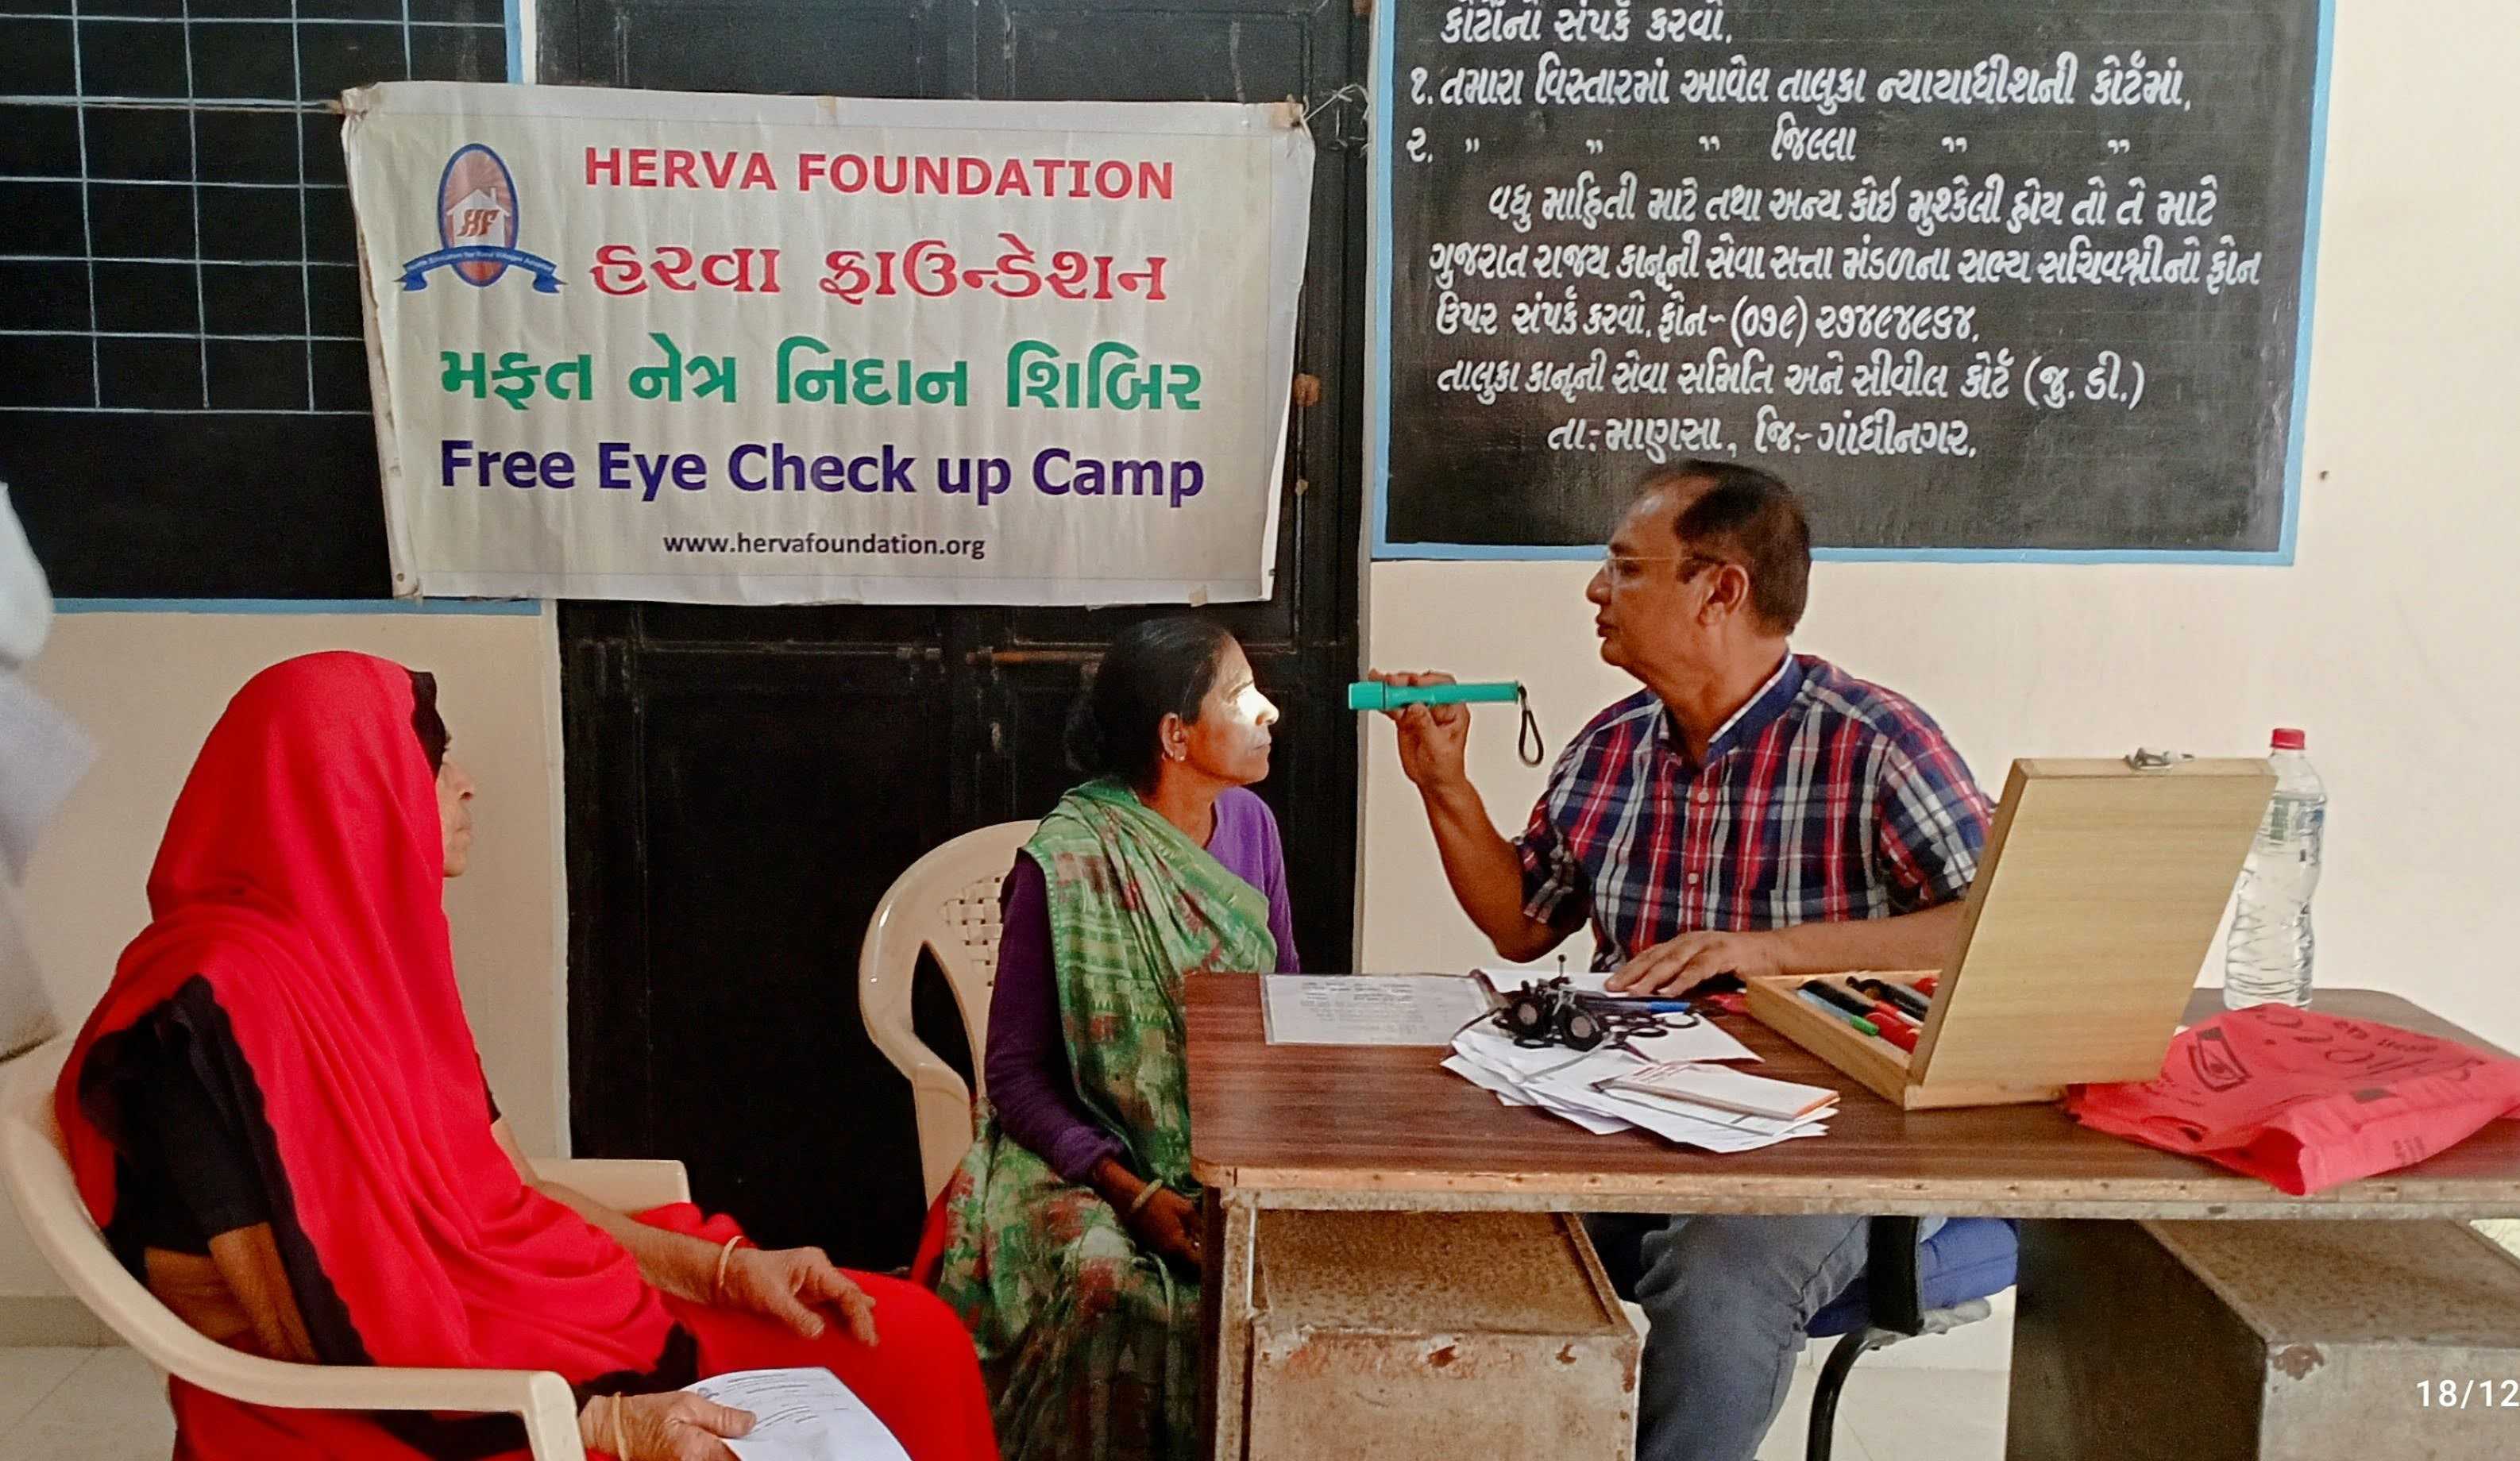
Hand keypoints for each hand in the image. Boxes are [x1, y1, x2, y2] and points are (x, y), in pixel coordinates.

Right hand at [583, 1392, 754, 1460]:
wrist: (616, 1430)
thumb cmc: (647, 1413)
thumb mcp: (687, 1403)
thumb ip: (721, 1416)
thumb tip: (750, 1423)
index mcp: (695, 1450)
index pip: (737, 1457)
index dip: (755, 1450)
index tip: (769, 1441)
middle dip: (744, 1451)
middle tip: (756, 1437)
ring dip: (731, 1451)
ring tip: (740, 1439)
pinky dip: (718, 1454)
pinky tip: (724, 1445)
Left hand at [715, 1245, 878, 1345]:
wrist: (725, 1275)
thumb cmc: (746, 1277)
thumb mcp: (772, 1298)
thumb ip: (797, 1315)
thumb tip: (819, 1331)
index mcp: (815, 1266)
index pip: (846, 1292)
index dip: (859, 1314)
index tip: (865, 1335)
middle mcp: (817, 1272)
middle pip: (849, 1295)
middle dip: (862, 1317)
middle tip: (871, 1341)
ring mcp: (811, 1282)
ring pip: (842, 1300)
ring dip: (854, 1316)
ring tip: (867, 1336)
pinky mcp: (804, 1294)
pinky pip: (829, 1305)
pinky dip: (841, 1316)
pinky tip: (849, 1325)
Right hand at [1123, 1186, 1203, 1274]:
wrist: (1132, 1199)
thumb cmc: (1161, 1201)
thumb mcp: (1185, 1208)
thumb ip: (1199, 1224)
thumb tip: (1211, 1236)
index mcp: (1177, 1245)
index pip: (1197, 1261)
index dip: (1209, 1258)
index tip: (1217, 1251)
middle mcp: (1167, 1253)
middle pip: (1188, 1259)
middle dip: (1199, 1251)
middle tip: (1208, 1239)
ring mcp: (1158, 1250)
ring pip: (1179, 1254)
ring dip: (1188, 1247)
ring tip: (1196, 1233)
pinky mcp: (1152, 1246)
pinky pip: (1169, 1249)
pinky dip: (1177, 1244)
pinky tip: (1181, 1231)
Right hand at [1368, 671, 1469, 791]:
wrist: (1433, 781)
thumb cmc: (1445, 767)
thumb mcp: (1439, 748)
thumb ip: (1426, 726)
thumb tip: (1416, 707)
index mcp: (1453, 710)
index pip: (1443, 686)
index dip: (1428, 680)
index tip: (1414, 682)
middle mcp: (1436, 707)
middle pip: (1420, 686)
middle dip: (1404, 682)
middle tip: (1390, 683)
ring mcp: (1419, 711)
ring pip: (1404, 693)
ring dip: (1389, 688)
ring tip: (1376, 684)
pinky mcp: (1405, 718)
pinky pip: (1393, 706)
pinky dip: (1383, 702)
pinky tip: (1375, 698)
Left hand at [1608, 931, 1784, 996]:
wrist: (1777, 954)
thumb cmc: (1740, 965)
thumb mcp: (1706, 973)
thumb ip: (1684, 981)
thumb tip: (1657, 998)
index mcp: (1685, 945)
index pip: (1650, 956)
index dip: (1629, 969)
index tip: (1610, 984)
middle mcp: (1692, 941)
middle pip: (1655, 956)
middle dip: (1632, 973)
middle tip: (1613, 988)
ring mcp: (1708, 944)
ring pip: (1673, 960)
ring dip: (1652, 977)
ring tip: (1636, 992)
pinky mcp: (1725, 953)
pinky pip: (1700, 968)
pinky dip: (1683, 980)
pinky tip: (1670, 991)